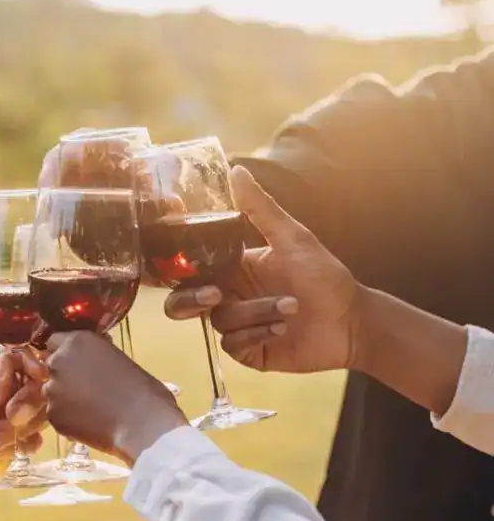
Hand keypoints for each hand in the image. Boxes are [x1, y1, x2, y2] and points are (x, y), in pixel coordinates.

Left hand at [0, 347, 46, 469]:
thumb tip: (11, 362)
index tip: (39, 376)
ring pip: (36, 412)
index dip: (32, 363)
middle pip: (34, 384)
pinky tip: (6, 451)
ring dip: (17, 429)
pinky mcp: (11, 437)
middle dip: (27, 402)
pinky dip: (24, 444)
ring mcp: (7, 411)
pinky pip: (32, 437)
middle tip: (11, 417)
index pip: (17, 355)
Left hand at [42, 332, 186, 464]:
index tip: (75, 363)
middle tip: (85, 389)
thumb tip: (88, 356)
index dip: (64, 353)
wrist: (141, 421)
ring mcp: (52, 390)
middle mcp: (58, 362)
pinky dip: (68, 418)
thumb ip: (93, 353)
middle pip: (51, 367)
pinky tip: (89, 422)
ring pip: (52, 392)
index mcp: (75, 342)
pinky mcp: (53, 416)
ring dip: (64, 398)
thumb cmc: (139, 387)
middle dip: (63, 376)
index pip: (54, 341)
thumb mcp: (115, 356)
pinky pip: (56, 414)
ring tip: (89, 409)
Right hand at [165, 166, 361, 372]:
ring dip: (257, 313)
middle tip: (217, 293)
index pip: (188, 267)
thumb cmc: (324, 275)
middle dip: (192, 299)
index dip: (173, 263)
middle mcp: (228, 296)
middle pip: (182, 301)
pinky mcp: (247, 351)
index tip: (170, 253)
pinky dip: (257, 335)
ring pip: (219, 321)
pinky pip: (232, 345)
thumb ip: (260, 209)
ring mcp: (235, 325)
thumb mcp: (292, 237)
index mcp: (231, 268)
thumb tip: (236, 169)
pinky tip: (282, 329)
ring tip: (292, 308)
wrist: (351, 322)